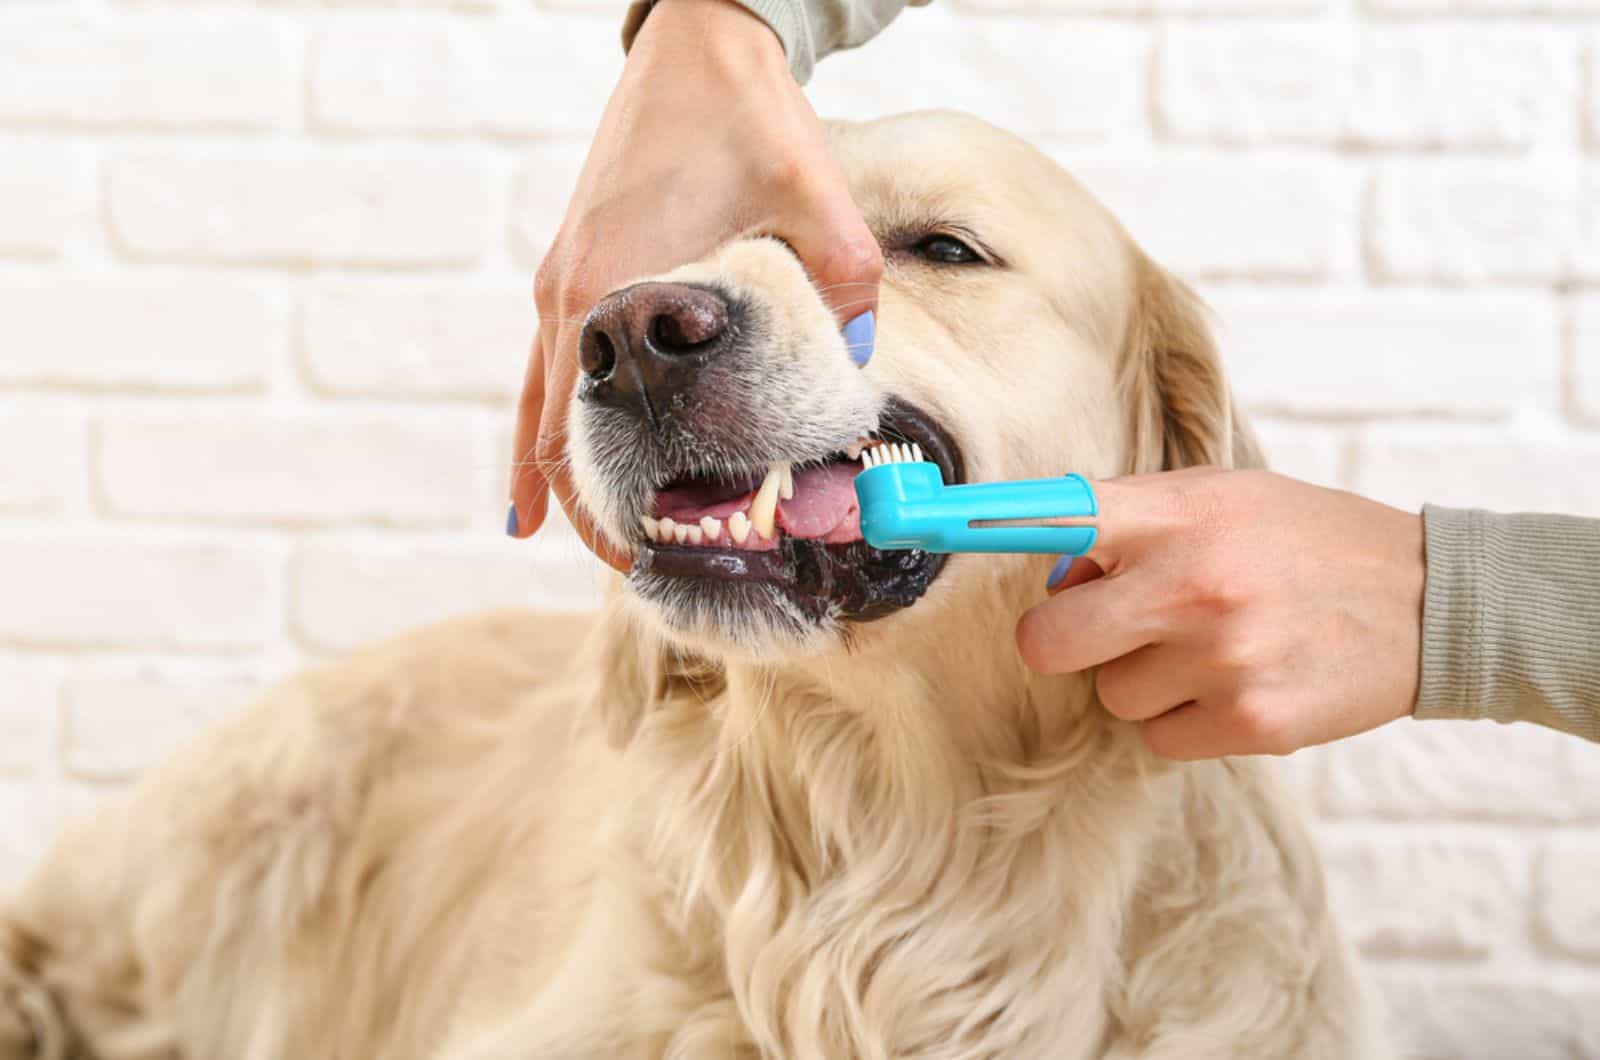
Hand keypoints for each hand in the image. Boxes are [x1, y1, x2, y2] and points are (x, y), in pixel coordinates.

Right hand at [508, 0, 882, 569]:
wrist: (695, 38)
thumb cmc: (744, 112)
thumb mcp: (813, 191)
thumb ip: (842, 280)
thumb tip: (860, 363)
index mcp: (612, 291)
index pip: (589, 432)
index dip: (614, 505)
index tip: (652, 556)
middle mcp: (571, 296)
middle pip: (558, 435)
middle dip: (594, 509)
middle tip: (642, 567)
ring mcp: (562, 278)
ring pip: (544, 404)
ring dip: (567, 473)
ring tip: (598, 543)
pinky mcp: (574, 262)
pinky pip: (550, 364)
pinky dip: (552, 421)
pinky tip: (548, 468)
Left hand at [1016, 469, 1425, 758]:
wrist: (1428, 603)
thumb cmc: (1304, 543)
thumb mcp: (1223, 499)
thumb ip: (1132, 523)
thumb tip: (1051, 570)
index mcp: (1180, 514)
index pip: (1056, 517)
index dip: (979, 524)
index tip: (923, 521)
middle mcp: (1191, 583)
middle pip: (1049, 640)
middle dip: (1065, 642)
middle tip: (1110, 628)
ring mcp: (1221, 657)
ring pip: (1109, 695)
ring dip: (1143, 680)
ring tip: (1211, 647)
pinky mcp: (1250, 722)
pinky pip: (1157, 739)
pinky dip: (1184, 721)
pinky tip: (1236, 684)